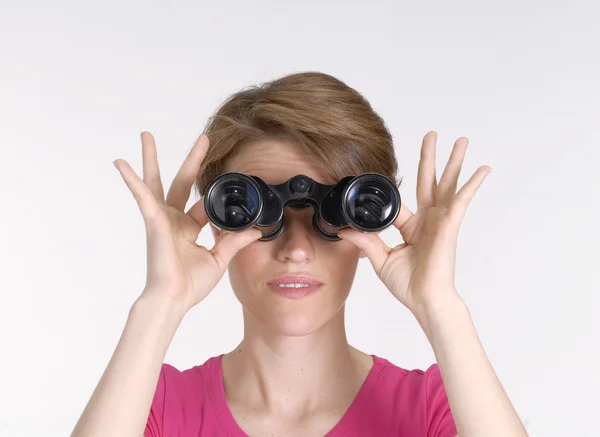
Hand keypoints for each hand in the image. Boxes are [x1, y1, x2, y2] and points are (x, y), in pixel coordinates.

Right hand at [113, 132, 261, 312]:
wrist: (174, 300)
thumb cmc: (190, 285)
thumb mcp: (219, 259)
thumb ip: (235, 241)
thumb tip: (256, 230)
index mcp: (188, 228)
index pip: (205, 205)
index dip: (220, 198)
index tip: (235, 185)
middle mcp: (174, 219)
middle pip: (183, 183)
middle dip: (193, 160)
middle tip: (204, 138)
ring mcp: (162, 219)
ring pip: (157, 182)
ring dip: (151, 159)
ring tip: (146, 135)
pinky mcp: (154, 222)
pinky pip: (143, 197)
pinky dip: (132, 181)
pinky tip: (121, 164)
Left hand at [338, 131, 490, 315]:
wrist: (425, 300)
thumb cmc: (409, 285)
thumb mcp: (381, 259)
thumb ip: (365, 241)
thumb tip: (344, 228)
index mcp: (413, 228)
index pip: (400, 204)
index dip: (388, 195)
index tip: (378, 180)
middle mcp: (429, 220)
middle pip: (428, 181)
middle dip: (430, 158)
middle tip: (432, 135)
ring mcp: (441, 221)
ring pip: (447, 184)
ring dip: (454, 161)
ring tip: (461, 140)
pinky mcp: (450, 225)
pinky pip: (462, 200)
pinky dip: (473, 184)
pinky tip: (483, 169)